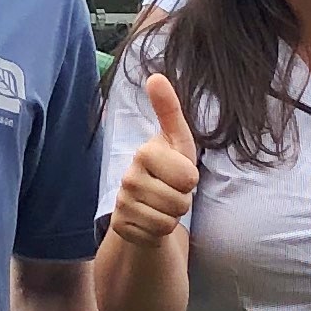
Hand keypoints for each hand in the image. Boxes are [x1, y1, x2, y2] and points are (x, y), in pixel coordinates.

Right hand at [109, 73, 198, 245]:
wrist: (146, 203)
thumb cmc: (168, 168)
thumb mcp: (177, 140)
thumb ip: (169, 110)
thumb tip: (156, 76)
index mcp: (145, 152)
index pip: (187, 177)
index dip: (190, 179)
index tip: (180, 172)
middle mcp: (129, 176)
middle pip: (179, 202)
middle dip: (183, 200)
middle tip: (171, 191)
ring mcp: (122, 202)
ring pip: (168, 220)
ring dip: (172, 216)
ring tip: (162, 204)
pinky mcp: (120, 226)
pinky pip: (156, 234)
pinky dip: (159, 231)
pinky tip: (151, 219)